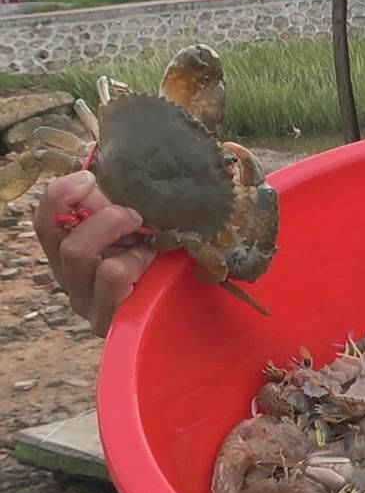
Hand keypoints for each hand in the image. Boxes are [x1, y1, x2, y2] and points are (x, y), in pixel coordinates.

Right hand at [32, 170, 155, 337]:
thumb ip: (120, 206)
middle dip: (99, 214)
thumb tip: (107, 174)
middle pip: (57, 235)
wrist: (190, 313)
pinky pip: (110, 275)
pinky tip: (152, 261)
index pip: (45, 221)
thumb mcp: (139, 232)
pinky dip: (133, 259)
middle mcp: (71, 278)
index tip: (89, 178)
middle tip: (134, 214)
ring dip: (118, 235)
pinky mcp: (105, 319)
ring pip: (78, 254)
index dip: (59, 195)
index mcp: (72, 253)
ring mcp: (86, 302)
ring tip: (148, 241)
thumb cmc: (165, 264)